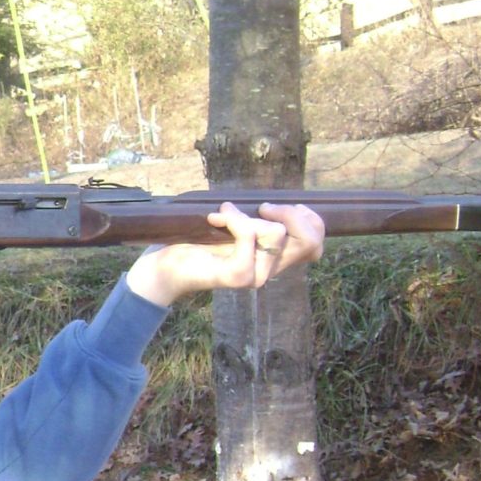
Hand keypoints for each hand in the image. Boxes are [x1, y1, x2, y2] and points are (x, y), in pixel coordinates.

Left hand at [125, 201, 324, 306]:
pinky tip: (216, 219)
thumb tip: (277, 204)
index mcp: (273, 258)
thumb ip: (259, 218)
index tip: (274, 208)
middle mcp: (270, 270)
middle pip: (309, 239)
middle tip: (260, 209)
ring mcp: (256, 276)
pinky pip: (249, 234)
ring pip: (276, 232)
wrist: (165, 264)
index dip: (308, 219)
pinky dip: (234, 219)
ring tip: (223, 216)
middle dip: (289, 213)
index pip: (316, 244)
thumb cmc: (196, 240)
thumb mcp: (235, 223)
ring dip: (248, 215)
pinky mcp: (238, 275)